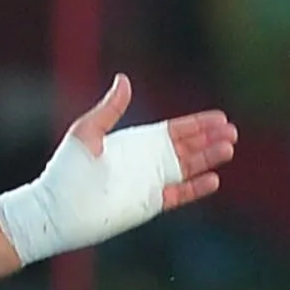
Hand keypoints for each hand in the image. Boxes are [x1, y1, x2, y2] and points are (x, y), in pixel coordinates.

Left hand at [69, 75, 235, 211]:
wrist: (56, 209)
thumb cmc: (66, 170)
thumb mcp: (87, 132)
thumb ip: (110, 109)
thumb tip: (124, 79)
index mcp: (133, 143)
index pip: (173, 131)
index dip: (197, 124)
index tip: (220, 117)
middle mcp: (145, 162)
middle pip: (186, 148)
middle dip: (210, 139)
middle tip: (233, 131)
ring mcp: (149, 184)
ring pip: (188, 169)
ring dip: (208, 159)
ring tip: (229, 148)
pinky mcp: (148, 205)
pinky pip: (179, 195)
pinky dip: (196, 188)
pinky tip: (214, 179)